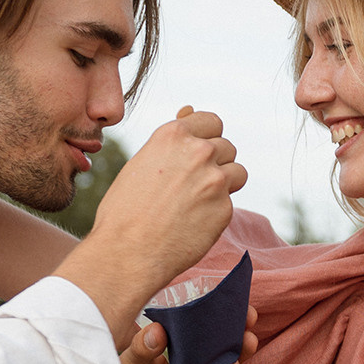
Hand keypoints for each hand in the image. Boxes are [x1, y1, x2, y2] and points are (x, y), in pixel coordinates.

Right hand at [87, 105, 247, 290]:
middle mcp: (198, 151)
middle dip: (215, 163)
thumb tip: (190, 111)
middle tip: (192, 186)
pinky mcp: (225, 208)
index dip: (207, 138)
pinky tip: (193, 223)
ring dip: (224, 184)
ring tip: (196, 202)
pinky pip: (230, 203)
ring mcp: (215, 180)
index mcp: (173, 135)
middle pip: (227, 147)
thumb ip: (171, 142)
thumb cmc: (125, 209)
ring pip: (237, 172)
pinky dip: (217, 212)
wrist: (127, 252)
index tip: (198, 154)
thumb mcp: (142, 162)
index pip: (212, 121)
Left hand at [101, 305, 258, 363]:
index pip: (201, 326)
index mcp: (178, 347)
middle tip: (250, 315)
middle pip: (220, 344)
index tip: (231, 297)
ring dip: (237, 352)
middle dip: (236, 329)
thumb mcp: (129, 362)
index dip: (217, 312)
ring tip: (248, 338)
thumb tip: (157, 330)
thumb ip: (141, 347)